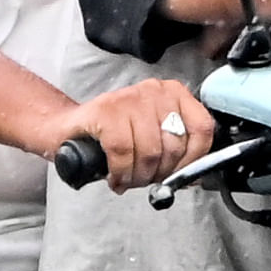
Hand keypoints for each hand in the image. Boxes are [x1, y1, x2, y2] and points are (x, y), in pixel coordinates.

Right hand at [48, 79, 213, 192]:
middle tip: (144, 180)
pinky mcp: (106, 110)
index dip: (193, 160)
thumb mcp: (152, 138)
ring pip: (150, 151)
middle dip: (159, 172)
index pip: (201, 128)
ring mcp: (129, 98)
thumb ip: (176, 152)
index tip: (179, 175)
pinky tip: (115, 177)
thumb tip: (196, 176)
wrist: (68, 130)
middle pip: (174, 144)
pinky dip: (120, 172)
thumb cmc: (113, 135)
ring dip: (138, 176)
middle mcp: (154, 91)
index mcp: (173, 94)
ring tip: (128, 178)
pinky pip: (123, 151)